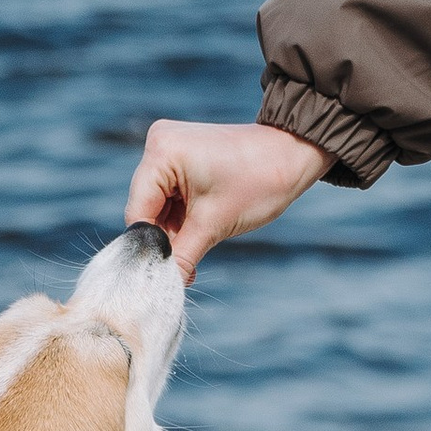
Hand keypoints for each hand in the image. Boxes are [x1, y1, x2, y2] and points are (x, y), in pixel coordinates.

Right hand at [124, 119, 328, 280]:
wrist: (292, 155)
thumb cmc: (258, 182)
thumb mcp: (214, 225)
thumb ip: (181, 257)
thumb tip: (161, 287)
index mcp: (161, 151)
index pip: (138, 211)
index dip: (150, 247)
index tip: (162, 275)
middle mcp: (159, 143)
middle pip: (146, 208)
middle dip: (165, 240)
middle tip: (182, 271)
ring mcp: (170, 147)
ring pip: (158, 205)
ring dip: (175, 232)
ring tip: (197, 251)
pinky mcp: (182, 155)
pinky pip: (171, 194)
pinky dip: (182, 217)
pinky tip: (198, 235)